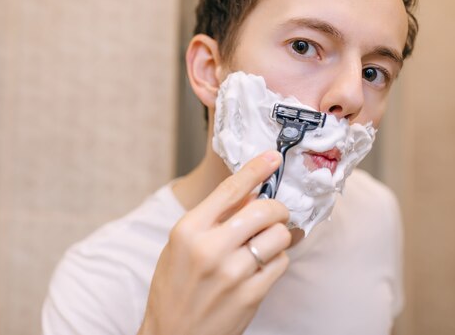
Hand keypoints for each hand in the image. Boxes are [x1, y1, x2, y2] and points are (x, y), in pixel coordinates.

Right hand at [138, 151, 290, 334]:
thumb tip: (249, 196)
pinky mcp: (251, 295)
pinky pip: (280, 263)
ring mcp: (233, 273)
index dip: (255, 170)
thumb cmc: (174, 288)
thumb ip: (211, 219)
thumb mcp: (179, 246)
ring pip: (278, 236)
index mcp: (188, 230)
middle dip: (276, 208)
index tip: (272, 158)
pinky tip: (262, 265)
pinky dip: (277, 259)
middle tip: (273, 214)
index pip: (230, 190)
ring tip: (265, 244)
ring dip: (278, 235)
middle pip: (263, 209)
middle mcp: (210, 248)